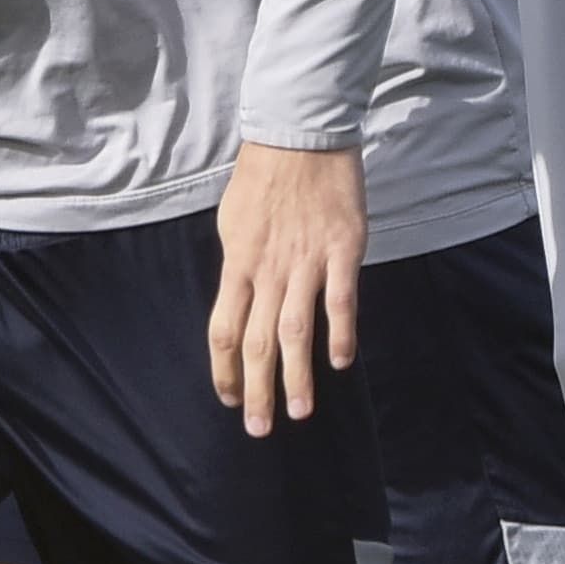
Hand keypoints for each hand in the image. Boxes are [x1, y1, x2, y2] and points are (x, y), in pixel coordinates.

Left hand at [211, 141, 364, 433]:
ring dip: (296, 376)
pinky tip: (339, 362)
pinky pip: (340, 300)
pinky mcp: (341, 250)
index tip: (231, 399)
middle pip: (257, 342)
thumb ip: (239, 264)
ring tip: (299, 412)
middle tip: (261, 429)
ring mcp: (305, 262)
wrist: (300, 134)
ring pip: (296, 330)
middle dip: (258, 390)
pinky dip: (339, 333)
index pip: (223, 330)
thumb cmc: (263, 177)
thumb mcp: (233, 221)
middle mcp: (267, 270)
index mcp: (237, 264)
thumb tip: (239, 298)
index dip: (224, 371)